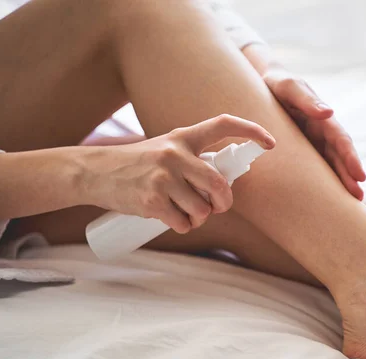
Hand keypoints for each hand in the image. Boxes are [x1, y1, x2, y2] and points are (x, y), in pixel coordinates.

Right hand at [86, 114, 274, 233]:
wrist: (95, 173)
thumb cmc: (137, 164)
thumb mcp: (165, 149)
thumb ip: (193, 160)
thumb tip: (223, 184)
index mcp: (182, 137)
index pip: (223, 124)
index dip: (251, 130)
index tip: (270, 142)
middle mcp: (175, 154)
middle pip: (219, 185)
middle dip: (224, 203)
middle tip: (218, 207)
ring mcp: (163, 178)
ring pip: (202, 209)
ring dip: (199, 218)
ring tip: (185, 212)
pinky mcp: (152, 201)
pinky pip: (183, 223)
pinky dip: (182, 226)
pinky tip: (171, 219)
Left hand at [242, 45, 365, 199]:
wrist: (266, 83)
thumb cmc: (278, 84)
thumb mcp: (290, 86)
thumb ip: (306, 99)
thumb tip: (328, 113)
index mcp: (323, 119)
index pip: (341, 140)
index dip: (350, 158)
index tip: (359, 175)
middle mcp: (322, 133)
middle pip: (340, 157)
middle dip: (350, 177)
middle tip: (358, 197)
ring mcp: (314, 143)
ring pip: (330, 165)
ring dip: (340, 182)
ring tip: (350, 203)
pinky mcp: (302, 151)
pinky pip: (314, 168)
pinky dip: (323, 182)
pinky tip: (327, 198)